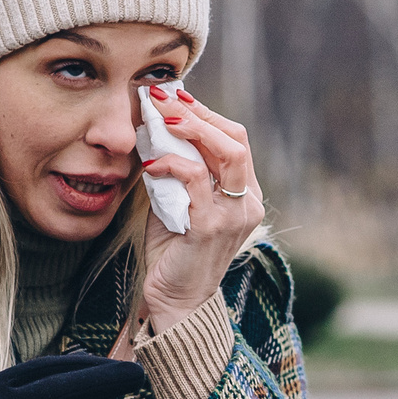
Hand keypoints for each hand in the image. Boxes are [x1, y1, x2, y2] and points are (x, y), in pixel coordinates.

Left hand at [136, 85, 261, 331]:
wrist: (175, 301)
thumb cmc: (174, 252)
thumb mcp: (178, 202)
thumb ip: (178, 171)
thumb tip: (156, 132)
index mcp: (245, 194)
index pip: (235, 140)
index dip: (206, 115)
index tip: (176, 97)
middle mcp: (247, 203)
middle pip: (236, 140)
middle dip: (198, 114)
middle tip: (164, 98)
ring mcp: (234, 215)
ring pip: (225, 154)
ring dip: (191, 129)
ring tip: (161, 117)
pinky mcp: (212, 227)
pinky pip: (196, 181)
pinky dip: (172, 164)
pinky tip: (150, 164)